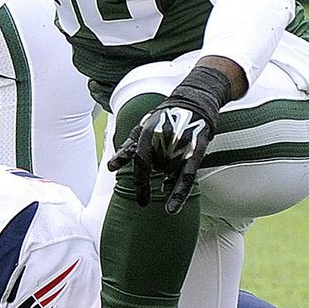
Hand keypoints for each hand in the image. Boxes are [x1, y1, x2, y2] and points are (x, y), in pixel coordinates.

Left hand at [108, 64, 232, 214]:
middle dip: (144, 185)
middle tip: (142, 202)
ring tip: (167, 201)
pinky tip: (173, 204)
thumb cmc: (165, 118)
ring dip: (168, 188)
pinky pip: (187, 175)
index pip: (139, 159)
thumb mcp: (143, 127)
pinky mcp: (196, 148)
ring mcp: (180, 142)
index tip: (136, 196)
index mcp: (148, 131)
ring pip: (170, 173)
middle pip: (152, 166)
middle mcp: (163, 136)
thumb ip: (129, 146)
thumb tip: (112, 166)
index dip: (137, 179)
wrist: (193, 102)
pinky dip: (179, 191)